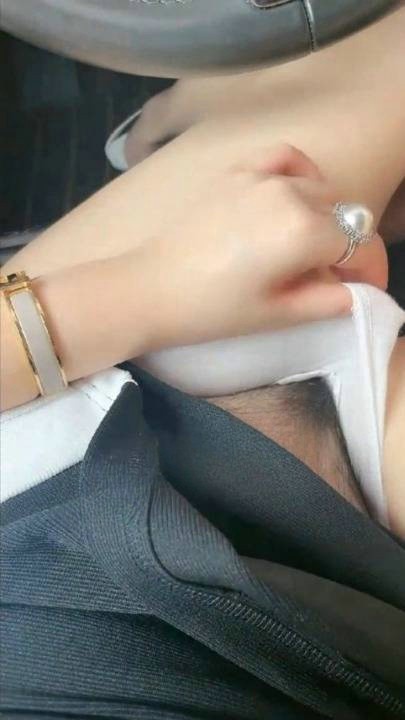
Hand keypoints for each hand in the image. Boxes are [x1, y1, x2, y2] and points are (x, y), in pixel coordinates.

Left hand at [126, 144, 352, 350]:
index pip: (361, 244)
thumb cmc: (211, 310)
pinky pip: (284, 158)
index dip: (371, 270)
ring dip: (327, 216)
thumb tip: (357, 293)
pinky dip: (300, 174)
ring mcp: (259, 177)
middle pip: (344, 216)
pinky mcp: (235, 172)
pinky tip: (294, 195)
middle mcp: (289, 193)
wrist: (148, 290)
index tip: (367, 290)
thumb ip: (328, 301)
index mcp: (303, 230)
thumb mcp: (276, 315)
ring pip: (319, 189)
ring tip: (310, 247)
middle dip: (349, 248)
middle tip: (333, 280)